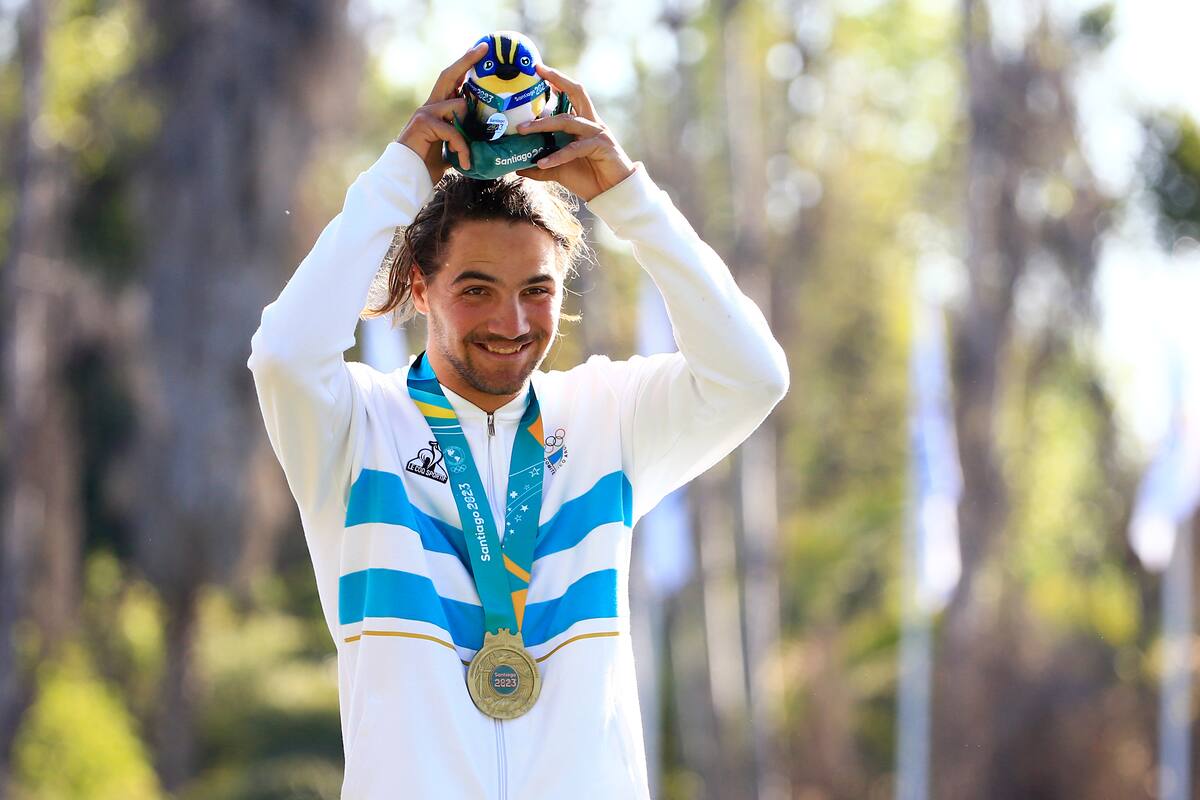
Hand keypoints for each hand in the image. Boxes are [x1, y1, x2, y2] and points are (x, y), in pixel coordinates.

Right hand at [395, 42, 487, 184]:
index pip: (452, 80)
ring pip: (460, 104)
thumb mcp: (451, 148)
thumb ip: (463, 139)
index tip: (480, 51)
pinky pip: (454, 130)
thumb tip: (483, 143)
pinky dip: (463, 148)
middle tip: (484, 49)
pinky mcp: (424, 122)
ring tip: (470, 155)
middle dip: (467, 60)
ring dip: (471, 130)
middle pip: (449, 74)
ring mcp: (425, 111)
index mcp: (438, 108)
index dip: (465, 65)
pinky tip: (465, 162)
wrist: (406, 176)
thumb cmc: (428, 164)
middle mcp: (430, 105)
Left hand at [514, 65, 635, 200]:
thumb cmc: (589, 179)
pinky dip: (557, 156)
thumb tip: (518, 166)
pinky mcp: (601, 147)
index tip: (538, 69)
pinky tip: (542, 163)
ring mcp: (598, 133)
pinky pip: (574, 148)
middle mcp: (591, 123)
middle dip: (557, 79)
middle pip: (576, 92)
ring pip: (568, 120)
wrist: (613, 194)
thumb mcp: (559, 170)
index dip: (557, 80)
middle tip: (537, 71)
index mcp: (583, 123)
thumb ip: (541, 167)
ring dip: (543, 124)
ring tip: (522, 130)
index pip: (571, 94)